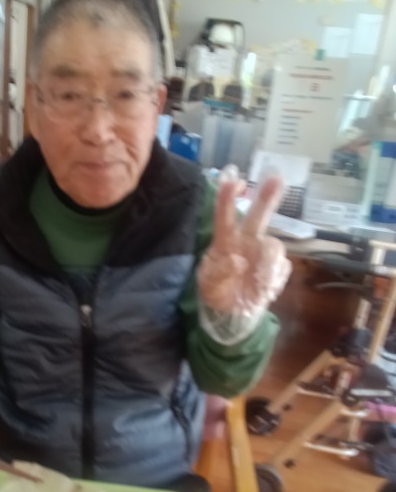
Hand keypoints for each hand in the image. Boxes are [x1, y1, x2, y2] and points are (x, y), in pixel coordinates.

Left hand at [198, 172, 291, 316]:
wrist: (234, 314)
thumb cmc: (217, 293)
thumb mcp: (209, 286)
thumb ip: (219, 273)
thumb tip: (236, 261)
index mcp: (225, 242)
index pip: (225, 216)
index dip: (228, 197)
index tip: (234, 179)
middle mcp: (246, 242)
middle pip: (258, 216)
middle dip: (267, 197)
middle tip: (277, 178)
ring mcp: (263, 254)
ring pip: (274, 246)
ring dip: (267, 265)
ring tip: (258, 284)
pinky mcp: (278, 268)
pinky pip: (282, 267)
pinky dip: (274, 280)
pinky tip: (263, 290)